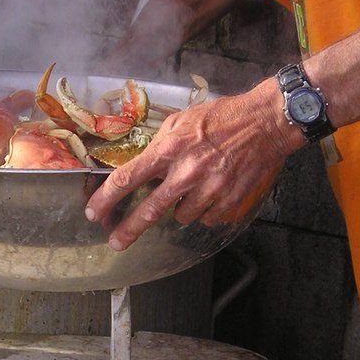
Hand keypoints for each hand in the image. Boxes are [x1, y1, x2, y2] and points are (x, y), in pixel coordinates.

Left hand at [85, 78, 302, 249]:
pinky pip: (206, 217)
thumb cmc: (222, 118)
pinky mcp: (228, 201)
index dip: (107, 198)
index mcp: (170, 148)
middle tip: (115, 242)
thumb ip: (159, 146)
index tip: (94, 213)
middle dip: (128, 229)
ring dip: (181, 207)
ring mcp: (209, 189)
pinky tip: (213, 190)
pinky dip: (205, 209)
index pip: (128, 177)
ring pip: (181, 216)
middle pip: (149, 210)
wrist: (266, 122)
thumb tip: (140, 168)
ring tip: (194, 186)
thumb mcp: (182, 121)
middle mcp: (187, 172)